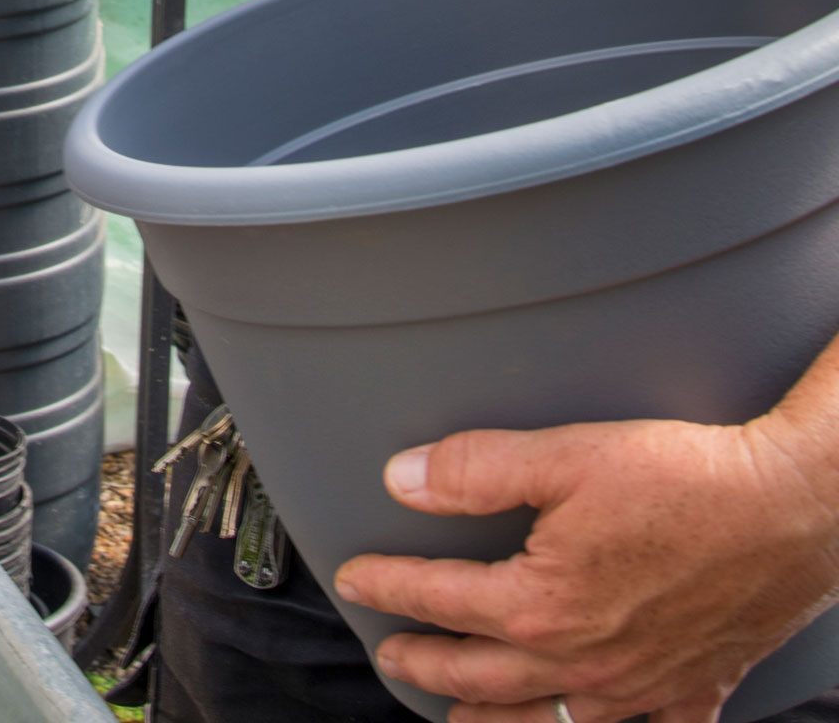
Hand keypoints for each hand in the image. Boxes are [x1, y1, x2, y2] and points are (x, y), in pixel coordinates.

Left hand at [334, 417, 838, 722]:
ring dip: (493, 719)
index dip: (389, 587)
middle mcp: (585, 659)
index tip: (357, 581)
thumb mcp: (567, 455)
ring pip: (546, 721)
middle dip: (425, 663)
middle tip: (391, 654)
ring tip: (458, 715)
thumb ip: (476, 470)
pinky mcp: (696, 686)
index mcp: (542, 605)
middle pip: (479, 676)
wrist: (800, 504)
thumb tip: (404, 478)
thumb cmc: (692, 479)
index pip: (440, 598)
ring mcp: (641, 683)